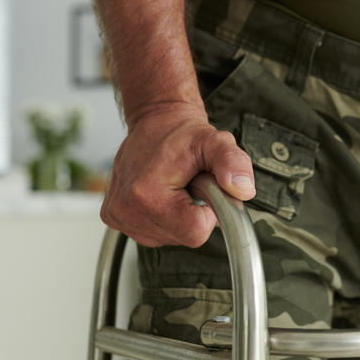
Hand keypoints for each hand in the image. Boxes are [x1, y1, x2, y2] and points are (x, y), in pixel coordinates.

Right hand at [101, 105, 255, 247]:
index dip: (209, 212)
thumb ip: (233, 164)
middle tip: (189, 183)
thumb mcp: (216, 142)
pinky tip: (161, 193)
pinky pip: (156, 233)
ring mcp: (119, 216)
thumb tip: (243, 189)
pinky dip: (165, 216)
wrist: (155, 122)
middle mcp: (127, 209)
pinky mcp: (116, 218)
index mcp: (147, 195)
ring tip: (174, 186)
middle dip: (194, 212)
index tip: (203, 188)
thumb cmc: (182, 134)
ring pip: (171, 237)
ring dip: (179, 214)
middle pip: (184, 237)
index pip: (196, 233)